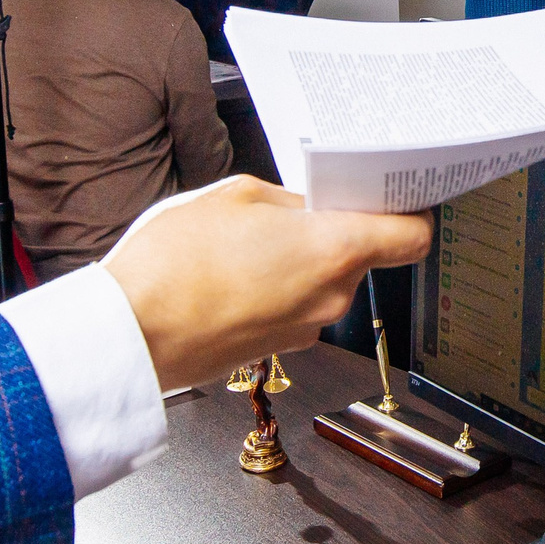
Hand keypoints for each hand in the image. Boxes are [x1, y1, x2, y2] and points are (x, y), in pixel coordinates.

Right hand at [102, 178, 433, 393]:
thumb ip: (289, 200)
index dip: (408, 212)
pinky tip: (235, 273)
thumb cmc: (175, 264)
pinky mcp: (279, 347)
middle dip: (333, 229)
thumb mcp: (236, 196)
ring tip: (248, 242)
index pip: (412, 235)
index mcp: (334, 249)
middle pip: (363, 255)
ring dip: (300, 260)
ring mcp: (306, 327)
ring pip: (324, 281)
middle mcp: (331, 295)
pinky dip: (278, 288)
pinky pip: (296, 306)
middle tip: (292, 208)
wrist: (132, 334)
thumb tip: (309, 206)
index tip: (392, 197)